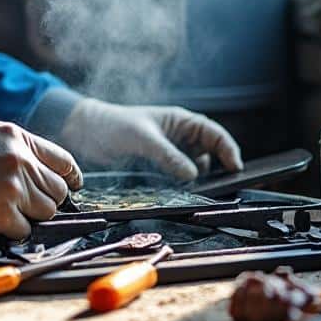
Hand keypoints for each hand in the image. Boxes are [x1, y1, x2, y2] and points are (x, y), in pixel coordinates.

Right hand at [0, 120, 82, 238]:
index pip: (63, 160)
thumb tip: (37, 173)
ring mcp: (13, 187)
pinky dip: (13, 231)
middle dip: (47, 200)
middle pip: (59, 190)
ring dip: (31, 216)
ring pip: (47, 212)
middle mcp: (20, 160)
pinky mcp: (1, 213)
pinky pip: (24, 230)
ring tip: (6, 212)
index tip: (71, 186)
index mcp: (17, 138)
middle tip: (27, 205)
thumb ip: (14, 151)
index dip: (70, 178)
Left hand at [53, 98, 242, 179]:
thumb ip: (168, 155)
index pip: (214, 134)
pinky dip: (181, 189)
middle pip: (209, 155)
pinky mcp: (157, 172)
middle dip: (218, 170)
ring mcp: (169, 157)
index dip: (228, 149)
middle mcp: (179, 140)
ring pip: (194, 172)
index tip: (236, 167)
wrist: (84, 134)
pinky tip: (181, 197)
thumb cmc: (113, 125)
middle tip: (225, 188)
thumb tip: (193, 174)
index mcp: (180, 123)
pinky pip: (177, 182)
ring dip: (199, 183)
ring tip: (202, 195)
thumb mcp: (142, 138)